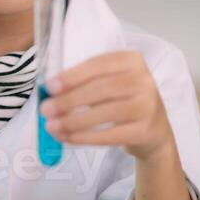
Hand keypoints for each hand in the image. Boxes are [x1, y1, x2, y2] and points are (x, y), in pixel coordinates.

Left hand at [39, 51, 174, 160]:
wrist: (154, 132)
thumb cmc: (122, 101)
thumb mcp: (109, 84)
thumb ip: (83, 83)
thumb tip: (50, 92)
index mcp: (132, 60)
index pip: (99, 65)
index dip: (73, 76)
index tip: (50, 86)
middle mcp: (144, 80)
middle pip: (101, 89)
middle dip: (69, 100)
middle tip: (46, 110)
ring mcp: (148, 106)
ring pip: (105, 113)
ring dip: (74, 121)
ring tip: (52, 127)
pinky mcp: (145, 131)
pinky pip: (110, 135)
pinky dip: (86, 138)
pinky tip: (68, 138)